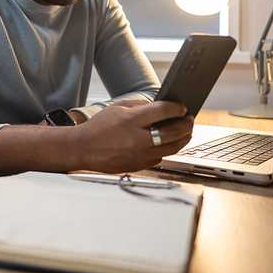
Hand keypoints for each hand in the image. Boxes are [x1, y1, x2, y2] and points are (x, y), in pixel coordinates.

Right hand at [71, 100, 193, 172]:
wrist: (83, 148)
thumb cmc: (99, 127)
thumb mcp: (118, 108)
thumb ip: (140, 106)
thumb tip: (161, 106)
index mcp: (132, 121)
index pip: (163, 111)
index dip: (177, 108)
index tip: (182, 107)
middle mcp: (138, 139)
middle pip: (173, 132)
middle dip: (186, 124)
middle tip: (190, 119)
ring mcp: (140, 155)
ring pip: (172, 148)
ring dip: (183, 139)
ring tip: (186, 132)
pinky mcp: (139, 166)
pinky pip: (160, 157)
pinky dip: (167, 149)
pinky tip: (168, 143)